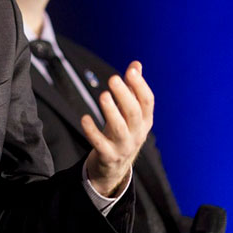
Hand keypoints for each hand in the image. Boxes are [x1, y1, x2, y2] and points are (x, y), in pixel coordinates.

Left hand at [83, 61, 153, 196]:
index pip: (148, 102)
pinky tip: (84, 118)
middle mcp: (137, 134)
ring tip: (103, 95)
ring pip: (120, 129)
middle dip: (124, 95)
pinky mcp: (108, 156)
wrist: (114, 168)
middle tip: (113, 78)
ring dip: (111, 111)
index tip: (130, 71)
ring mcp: (124, 147)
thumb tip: (136, 64)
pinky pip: (100, 144)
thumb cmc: (122, 132)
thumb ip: (132, 89)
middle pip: (134, 113)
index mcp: (145, 121)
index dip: (140, 86)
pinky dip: (92, 131)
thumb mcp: (129, 113)